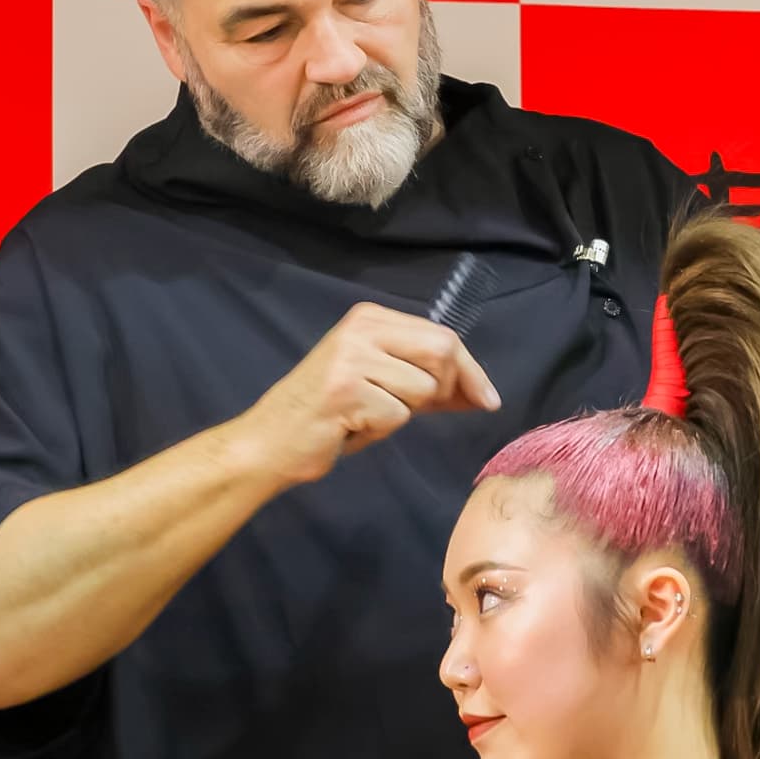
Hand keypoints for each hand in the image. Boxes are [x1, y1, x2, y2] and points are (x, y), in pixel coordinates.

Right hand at [237, 302, 502, 486]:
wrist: (272, 440)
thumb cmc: (330, 416)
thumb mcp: (380, 383)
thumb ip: (426, 379)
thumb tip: (483, 394)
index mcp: (369, 318)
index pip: (442, 335)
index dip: (470, 370)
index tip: (487, 399)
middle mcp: (361, 328)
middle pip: (441, 352)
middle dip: (448, 389)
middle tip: (425, 411)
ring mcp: (352, 357)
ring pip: (422, 388)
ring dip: (404, 413)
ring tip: (368, 415)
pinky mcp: (346, 390)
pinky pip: (397, 415)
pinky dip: (381, 430)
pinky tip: (352, 426)